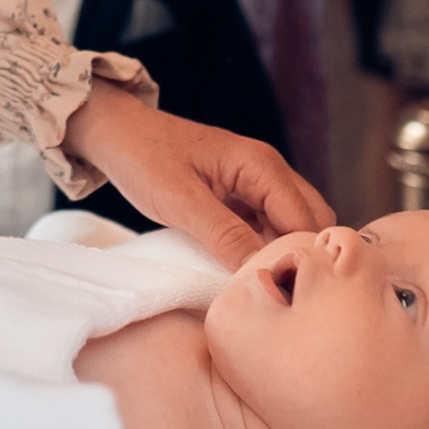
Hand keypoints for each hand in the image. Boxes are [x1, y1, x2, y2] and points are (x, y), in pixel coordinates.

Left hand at [61, 81, 335, 268]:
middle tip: (280, 295)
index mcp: (261, 166)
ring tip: (264, 289)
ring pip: (291, 225)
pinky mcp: (241, 196)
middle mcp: (269, 172)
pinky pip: (267, 226)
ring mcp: (257, 184)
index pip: (305, 219)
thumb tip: (260, 270)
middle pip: (311, 221)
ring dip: (282, 254)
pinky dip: (263, 247)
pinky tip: (248, 272)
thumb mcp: (180, 201)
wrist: (118, 133)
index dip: (301, 257)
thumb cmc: (144, 158)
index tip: (284, 294)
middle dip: (302, 256)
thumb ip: (223, 234)